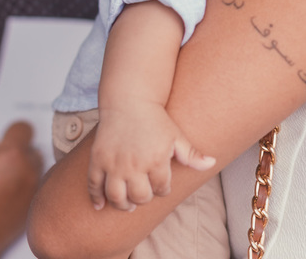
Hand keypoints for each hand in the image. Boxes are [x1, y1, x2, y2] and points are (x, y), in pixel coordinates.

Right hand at [0, 121, 44, 258]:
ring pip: (36, 167)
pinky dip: (24, 185)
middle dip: (18, 151)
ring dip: (24, 168)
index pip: (23, 128)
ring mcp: (33, 188)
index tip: (4, 139)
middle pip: (32, 148)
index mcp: (11, 154)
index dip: (12, 132)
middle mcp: (28, 169)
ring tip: (3, 180)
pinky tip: (7, 195)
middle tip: (0, 162)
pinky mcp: (33, 204)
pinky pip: (34, 186)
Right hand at [88, 101, 214, 211]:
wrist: (129, 100)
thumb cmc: (155, 119)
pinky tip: (101, 205)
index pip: (161, 189)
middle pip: (140, 197)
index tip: (161, 185)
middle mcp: (135, 164)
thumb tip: (212, 163)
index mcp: (156, 160)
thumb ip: (192, 154)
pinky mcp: (98, 159)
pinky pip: (94, 185)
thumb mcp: (176, 135)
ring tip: (127, 204)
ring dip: (122, 204)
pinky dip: (96, 198)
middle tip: (143, 195)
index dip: (163, 189)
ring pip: (117, 196)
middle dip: (143, 199)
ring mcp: (114, 163)